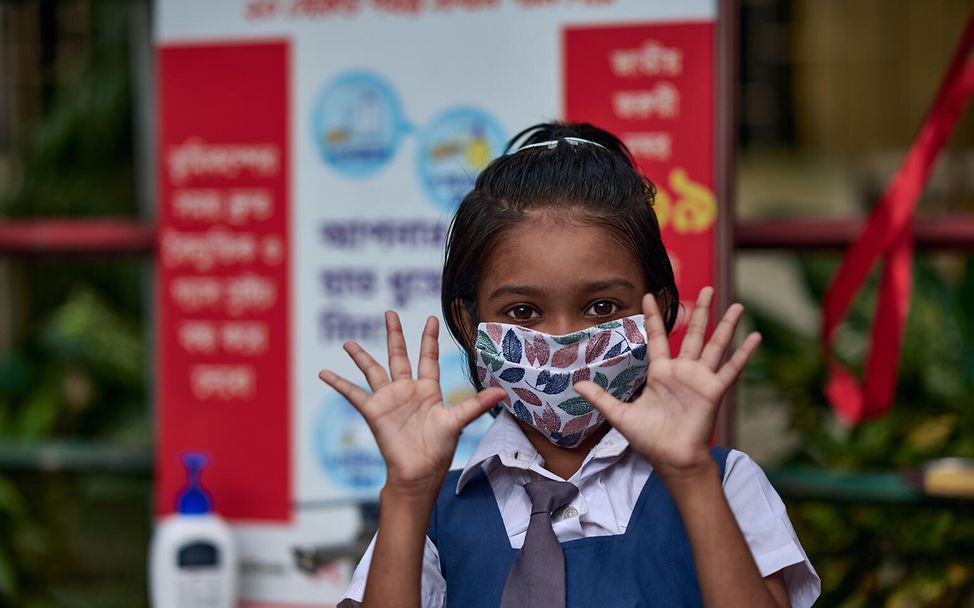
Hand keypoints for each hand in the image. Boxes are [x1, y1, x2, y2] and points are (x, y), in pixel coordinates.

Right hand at [318, 312, 505, 500]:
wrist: (418, 473)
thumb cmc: (439, 450)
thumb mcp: (458, 422)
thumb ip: (476, 403)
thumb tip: (502, 391)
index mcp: (428, 390)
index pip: (427, 358)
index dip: (429, 339)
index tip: (431, 319)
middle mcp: (407, 391)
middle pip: (399, 356)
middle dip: (395, 334)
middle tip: (390, 313)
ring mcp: (388, 400)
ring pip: (373, 370)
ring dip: (361, 356)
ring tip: (348, 343)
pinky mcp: (373, 411)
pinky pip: (353, 393)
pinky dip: (339, 383)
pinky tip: (325, 373)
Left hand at [574, 287, 759, 481]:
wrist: (670, 459)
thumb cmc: (648, 439)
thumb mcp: (619, 415)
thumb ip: (601, 397)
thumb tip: (577, 385)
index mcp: (660, 373)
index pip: (658, 337)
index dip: (655, 317)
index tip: (650, 294)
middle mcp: (682, 372)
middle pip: (692, 334)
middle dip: (699, 311)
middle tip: (705, 289)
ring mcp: (700, 379)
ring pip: (714, 345)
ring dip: (726, 325)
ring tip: (737, 305)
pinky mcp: (713, 390)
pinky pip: (731, 368)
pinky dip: (744, 353)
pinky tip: (755, 337)